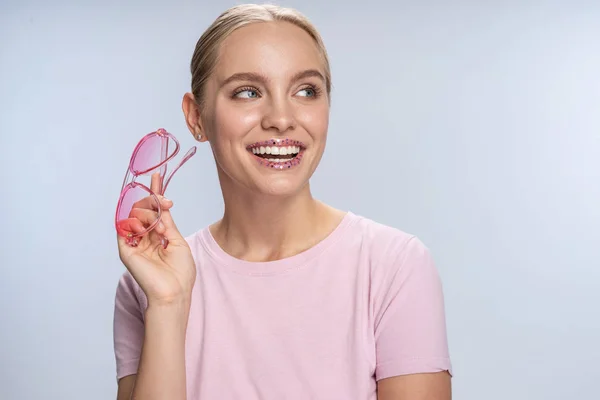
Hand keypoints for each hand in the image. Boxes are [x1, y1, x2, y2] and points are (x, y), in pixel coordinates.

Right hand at [117, 173, 195, 305]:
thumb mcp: (178, 241)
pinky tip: (147, 229)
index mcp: (158, 236)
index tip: (156, 177)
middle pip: (142, 209)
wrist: (174, 291)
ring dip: (148, 214)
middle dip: (153, 201)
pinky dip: (135, 222)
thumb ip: (167, 222)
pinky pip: (123, 227)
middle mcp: (145, 238)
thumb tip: (162, 205)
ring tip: (159, 228)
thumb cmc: (180, 272)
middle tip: (165, 203)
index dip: (155, 194)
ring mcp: (134, 243)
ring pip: (134, 214)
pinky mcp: (126, 250)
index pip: (154, 210)